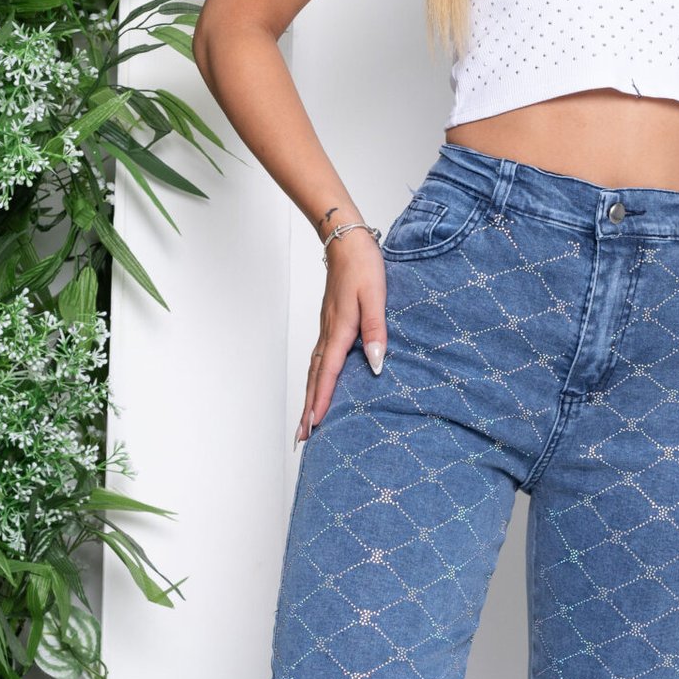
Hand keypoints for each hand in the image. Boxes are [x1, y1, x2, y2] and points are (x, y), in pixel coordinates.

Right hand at [296, 228, 386, 439]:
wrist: (346, 240)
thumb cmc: (364, 265)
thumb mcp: (377, 296)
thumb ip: (376, 330)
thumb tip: (376, 364)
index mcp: (340, 330)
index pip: (329, 373)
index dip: (322, 401)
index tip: (316, 426)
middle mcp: (329, 333)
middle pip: (315, 378)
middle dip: (309, 408)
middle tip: (302, 438)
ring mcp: (327, 328)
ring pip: (314, 369)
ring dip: (310, 396)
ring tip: (307, 421)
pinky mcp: (330, 322)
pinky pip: (319, 358)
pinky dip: (315, 378)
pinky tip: (318, 384)